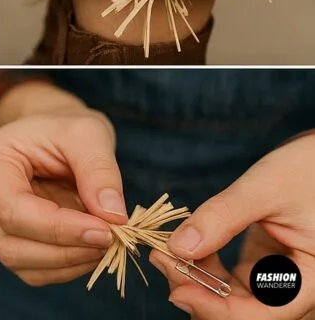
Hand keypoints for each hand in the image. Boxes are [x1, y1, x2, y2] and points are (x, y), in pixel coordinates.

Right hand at [0, 84, 126, 285]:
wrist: (56, 134)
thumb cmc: (65, 128)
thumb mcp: (87, 132)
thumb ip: (99, 169)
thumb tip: (113, 216)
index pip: (14, 212)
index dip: (60, 229)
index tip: (105, 230)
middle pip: (14, 246)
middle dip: (68, 251)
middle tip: (113, 238)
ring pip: (26, 266)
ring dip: (71, 263)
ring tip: (108, 240)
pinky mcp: (15, 243)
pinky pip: (37, 270)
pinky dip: (69, 266)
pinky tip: (93, 245)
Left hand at [150, 134, 314, 317]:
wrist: (314, 157)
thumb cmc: (303, 168)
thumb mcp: (264, 189)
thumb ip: (224, 217)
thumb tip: (178, 246)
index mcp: (310, 280)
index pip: (263, 315)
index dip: (219, 310)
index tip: (180, 289)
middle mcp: (292, 286)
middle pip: (243, 311)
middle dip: (198, 292)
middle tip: (160, 258)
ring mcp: (273, 277)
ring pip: (231, 298)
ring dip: (196, 279)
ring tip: (164, 249)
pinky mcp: (259, 264)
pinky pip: (228, 278)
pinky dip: (203, 264)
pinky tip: (183, 244)